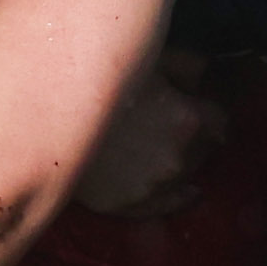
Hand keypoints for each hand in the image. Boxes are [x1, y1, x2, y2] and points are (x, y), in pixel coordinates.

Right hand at [77, 53, 215, 214]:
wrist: (45, 117)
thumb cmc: (97, 78)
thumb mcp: (148, 59)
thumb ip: (187, 63)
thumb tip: (207, 70)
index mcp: (187, 119)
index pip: (221, 121)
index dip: (211, 112)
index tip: (203, 108)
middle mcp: (177, 158)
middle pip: (206, 150)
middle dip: (197, 136)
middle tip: (177, 123)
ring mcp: (153, 186)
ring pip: (186, 176)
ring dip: (183, 162)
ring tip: (169, 148)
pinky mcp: (129, 205)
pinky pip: (167, 206)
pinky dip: (179, 197)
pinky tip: (190, 192)